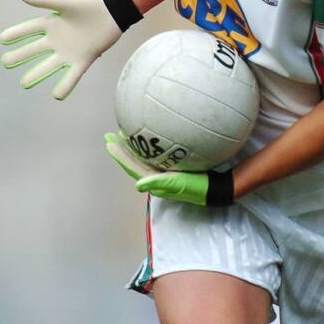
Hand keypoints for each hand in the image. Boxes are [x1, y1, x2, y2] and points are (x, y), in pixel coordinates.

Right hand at [0, 0, 122, 99]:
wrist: (114, 11)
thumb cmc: (90, 4)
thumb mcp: (65, 2)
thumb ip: (44, 1)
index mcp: (52, 23)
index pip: (29, 30)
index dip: (16, 34)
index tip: (2, 39)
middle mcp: (58, 39)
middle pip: (35, 49)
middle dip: (20, 56)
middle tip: (6, 62)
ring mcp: (69, 51)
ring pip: (50, 65)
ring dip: (37, 74)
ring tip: (24, 83)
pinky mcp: (84, 59)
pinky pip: (73, 75)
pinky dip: (66, 85)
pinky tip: (57, 96)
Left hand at [105, 131, 234, 206]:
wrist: (214, 188)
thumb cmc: (197, 187)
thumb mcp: (178, 184)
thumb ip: (159, 182)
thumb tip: (138, 184)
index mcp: (153, 181)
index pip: (131, 166)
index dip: (119, 155)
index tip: (109, 142)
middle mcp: (155, 177)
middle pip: (133, 161)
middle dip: (121, 149)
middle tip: (110, 135)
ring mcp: (163, 173)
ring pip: (142, 159)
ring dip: (131, 148)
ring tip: (124, 135)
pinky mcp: (173, 169)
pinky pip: (154, 156)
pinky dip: (147, 148)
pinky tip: (151, 140)